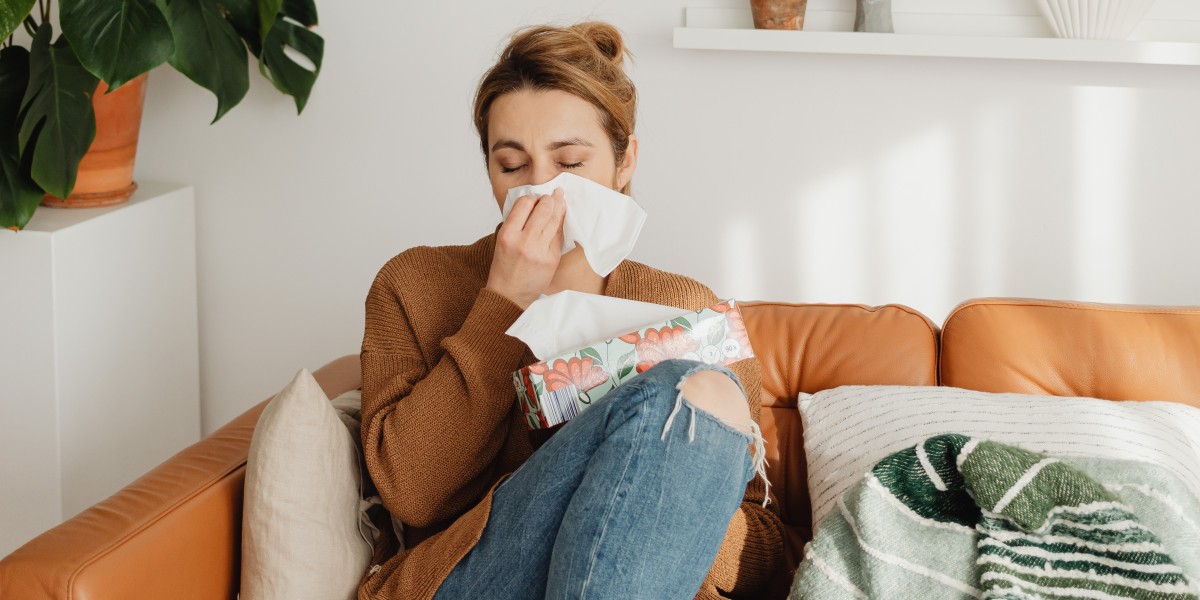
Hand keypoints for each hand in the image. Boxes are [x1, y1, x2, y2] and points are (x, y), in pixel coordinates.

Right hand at [486, 189, 565, 308]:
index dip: (532, 197)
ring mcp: (539, 251)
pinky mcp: (552, 259)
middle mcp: (523, 241)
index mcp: (507, 234)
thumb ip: (516, 223)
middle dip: (550, 199)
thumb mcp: (502, 241)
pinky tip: (561, 217)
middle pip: (543, 209)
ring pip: (554, 220)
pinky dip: (560, 224)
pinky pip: (559, 236)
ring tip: (560, 199)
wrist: (509, 295)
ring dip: (559, 207)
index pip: (524, 204)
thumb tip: (533, 204)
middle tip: (553, 196)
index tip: (536, 197)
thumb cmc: (504, 268)